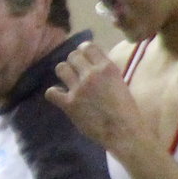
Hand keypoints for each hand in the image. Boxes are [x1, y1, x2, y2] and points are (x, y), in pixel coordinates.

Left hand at [44, 41, 147, 155]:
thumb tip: (93, 63)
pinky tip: (61, 97)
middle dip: (73, 63)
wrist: (124, 131)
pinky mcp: (69, 104)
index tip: (84, 58)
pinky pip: (51, 92)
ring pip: (60, 68)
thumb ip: (106, 71)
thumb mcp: (120, 82)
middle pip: (72, 56)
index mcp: (107, 67)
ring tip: (68, 82)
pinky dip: (54, 94)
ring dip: (64, 74)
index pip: (87, 46)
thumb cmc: (126, 109)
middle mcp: (91, 74)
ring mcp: (79, 88)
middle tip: (76, 72)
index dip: (83, 51)